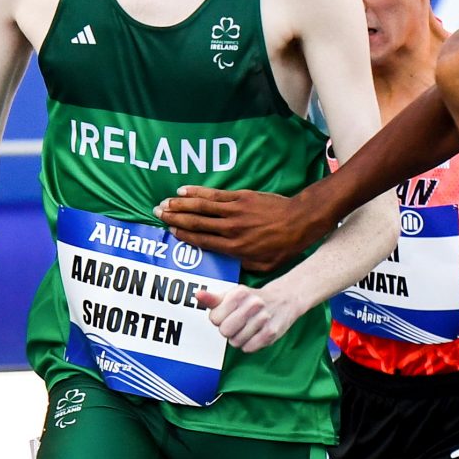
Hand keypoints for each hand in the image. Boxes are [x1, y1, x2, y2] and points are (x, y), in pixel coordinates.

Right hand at [157, 186, 311, 273]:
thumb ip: (241, 265)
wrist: (300, 221)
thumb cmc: (283, 246)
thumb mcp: (263, 266)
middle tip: (158, 214)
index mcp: (234, 248)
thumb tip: (226, 266)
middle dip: (175, 218)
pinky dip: (197, 193)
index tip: (170, 232)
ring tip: (165, 202)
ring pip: (201, 207)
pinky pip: (214, 195)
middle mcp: (230, 229)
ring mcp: (234, 211)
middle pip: (196, 222)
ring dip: (181, 204)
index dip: (183, 236)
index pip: (202, 241)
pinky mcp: (240, 197)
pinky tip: (184, 191)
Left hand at [198, 280, 301, 352]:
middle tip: (237, 324)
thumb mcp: (232, 295)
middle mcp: (253, 303)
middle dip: (228, 331)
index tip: (227, 315)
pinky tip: (255, 335)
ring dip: (239, 339)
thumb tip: (197, 295)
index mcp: (239, 293)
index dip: (218, 320)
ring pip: (236, 342)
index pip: (214, 318)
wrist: (283, 299)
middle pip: (224, 331)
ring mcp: (263, 318)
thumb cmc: (251, 299)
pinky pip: (249, 348)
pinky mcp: (272, 332)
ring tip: (247, 328)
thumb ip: (213, 299)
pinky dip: (249, 345)